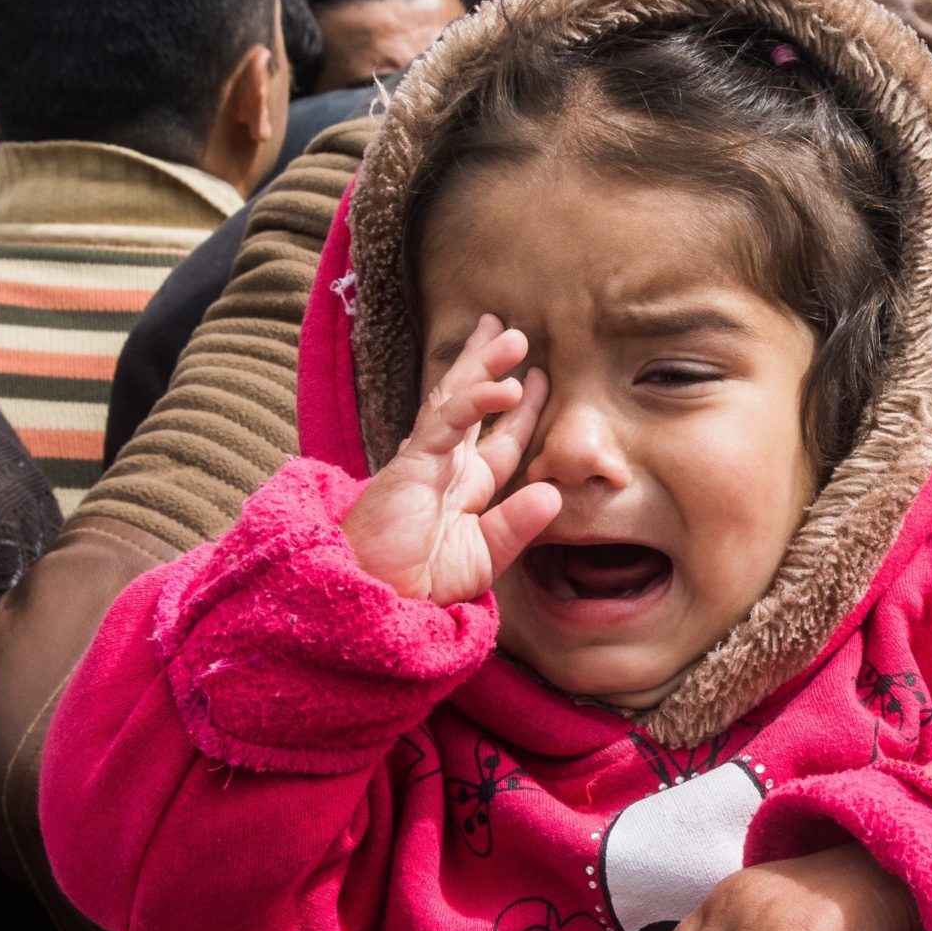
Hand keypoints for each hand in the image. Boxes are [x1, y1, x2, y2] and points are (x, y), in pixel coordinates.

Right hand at [341, 316, 558, 605]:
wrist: (377, 599)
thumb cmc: (420, 584)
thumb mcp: (483, 556)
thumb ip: (516, 526)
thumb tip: (554, 496)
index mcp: (462, 488)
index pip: (498, 441)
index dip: (518, 411)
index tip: (537, 381)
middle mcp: (444, 467)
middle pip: (471, 405)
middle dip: (489, 367)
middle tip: (510, 331)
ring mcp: (426, 461)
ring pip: (457, 400)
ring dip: (484, 367)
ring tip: (512, 336)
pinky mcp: (412, 463)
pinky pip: (448, 423)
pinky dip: (477, 402)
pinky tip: (507, 387)